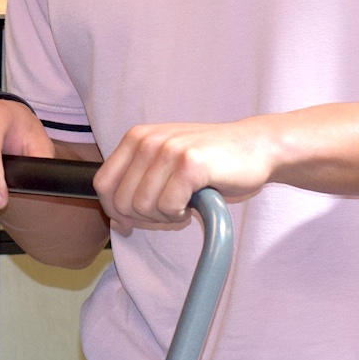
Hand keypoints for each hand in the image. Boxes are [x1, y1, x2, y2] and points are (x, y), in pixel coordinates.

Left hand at [94, 119, 279, 229]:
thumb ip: (137, 183)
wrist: (256, 146)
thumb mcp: (164, 162)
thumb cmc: (209, 161)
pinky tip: (193, 204)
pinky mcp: (191, 164)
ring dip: (164, 216)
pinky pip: (169, 206)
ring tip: (183, 204)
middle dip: (144, 217)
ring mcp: (169, 149)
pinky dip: (180, 214)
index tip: (132, 221)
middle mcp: (148, 140)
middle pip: (122, 200)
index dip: (114, 210)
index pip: (103, 184)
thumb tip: (116, 222)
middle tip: (169, 210)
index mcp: (136, 137)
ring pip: (144, 206)